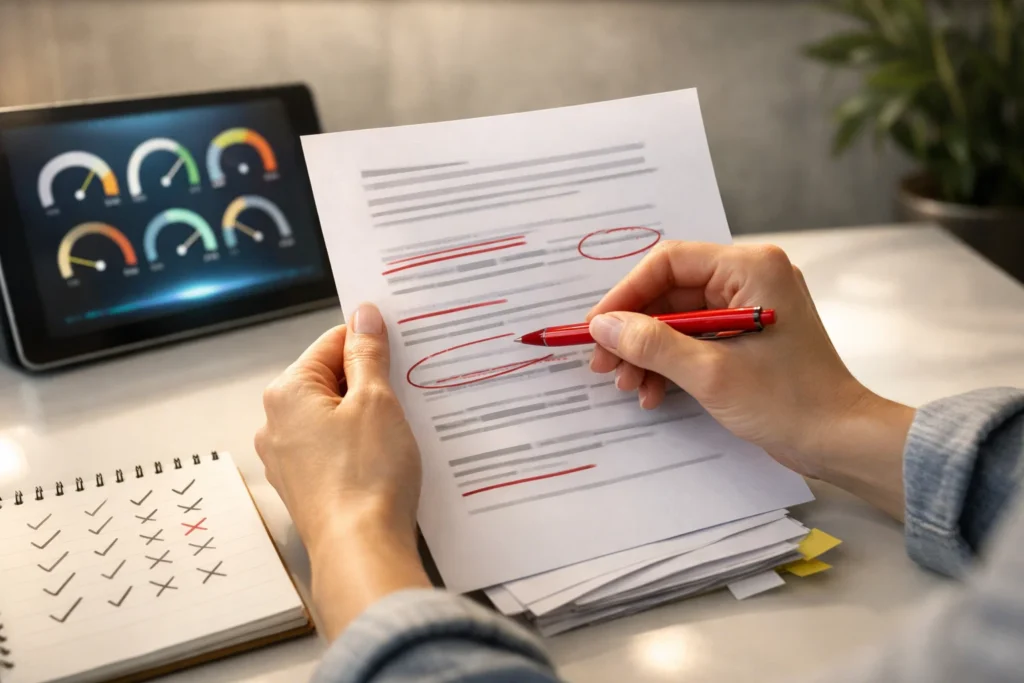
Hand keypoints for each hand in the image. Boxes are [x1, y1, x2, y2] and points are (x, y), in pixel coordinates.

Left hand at [256, 303, 429, 637]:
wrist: (361, 550)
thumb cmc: (366, 476)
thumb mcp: (377, 402)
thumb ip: (367, 354)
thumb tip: (363, 316)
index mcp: (287, 392)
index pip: (331, 343)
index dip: (369, 344)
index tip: (399, 351)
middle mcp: (275, 423)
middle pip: (329, 380)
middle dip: (369, 384)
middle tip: (405, 395)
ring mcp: (286, 459)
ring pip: (332, 417)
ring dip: (366, 418)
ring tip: (398, 432)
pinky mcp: (304, 487)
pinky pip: (332, 450)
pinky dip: (358, 447)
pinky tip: (384, 460)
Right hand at [587, 242, 913, 517]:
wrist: (840, 440)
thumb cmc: (790, 402)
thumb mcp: (710, 373)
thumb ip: (652, 344)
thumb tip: (603, 326)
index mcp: (750, 268)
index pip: (669, 262)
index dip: (626, 294)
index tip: (597, 328)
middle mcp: (750, 277)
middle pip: (669, 292)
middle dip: (634, 332)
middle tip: (604, 363)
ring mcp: (748, 307)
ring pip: (676, 319)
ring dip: (647, 353)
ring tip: (628, 386)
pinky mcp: (746, 336)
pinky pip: (694, 338)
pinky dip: (669, 364)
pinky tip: (654, 393)